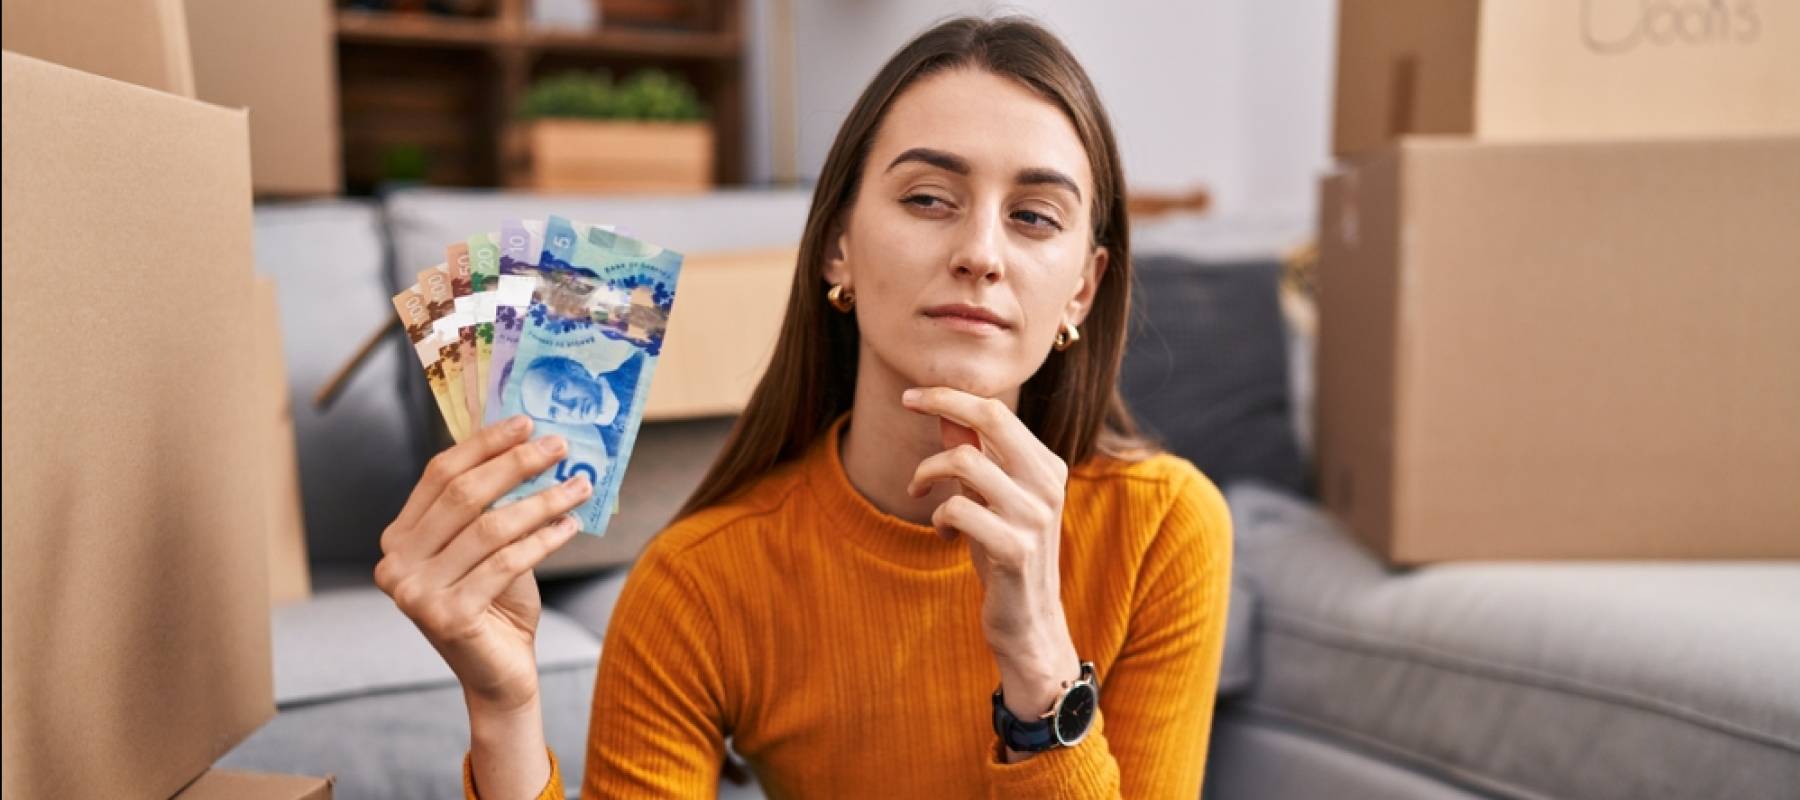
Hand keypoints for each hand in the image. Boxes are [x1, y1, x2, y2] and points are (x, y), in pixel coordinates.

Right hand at [375, 415, 591, 713]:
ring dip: (542, 500)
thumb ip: (494, 505)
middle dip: (517, 464)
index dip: (484, 444)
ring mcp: (415, 593)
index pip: (439, 474)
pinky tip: (571, 526)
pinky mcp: (446, 616)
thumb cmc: (497, 603)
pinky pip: (506, 563)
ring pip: (490, 528)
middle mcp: (395, 563)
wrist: (498, 673)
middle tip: (560, 446)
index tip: (526, 424)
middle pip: (463, 495)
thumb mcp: (490, 547)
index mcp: (398, 538)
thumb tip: (532, 443)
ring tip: (580, 486)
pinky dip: (544, 539)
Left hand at [901, 387, 1080, 726]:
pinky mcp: (1015, 549)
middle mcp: (1048, 484)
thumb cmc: (1006, 557)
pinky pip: (957, 509)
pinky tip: (943, 535)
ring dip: (927, 473)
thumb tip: (946, 413)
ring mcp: (1034, 516)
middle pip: (990, 417)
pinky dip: (939, 518)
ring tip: (921, 495)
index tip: (911, 394)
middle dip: (941, 403)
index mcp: (1047, 466)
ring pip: (964, 462)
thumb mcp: (991, 500)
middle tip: (906, 403)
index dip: (951, 395)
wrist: (1029, 623)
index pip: (997, 411)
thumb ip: (976, 456)